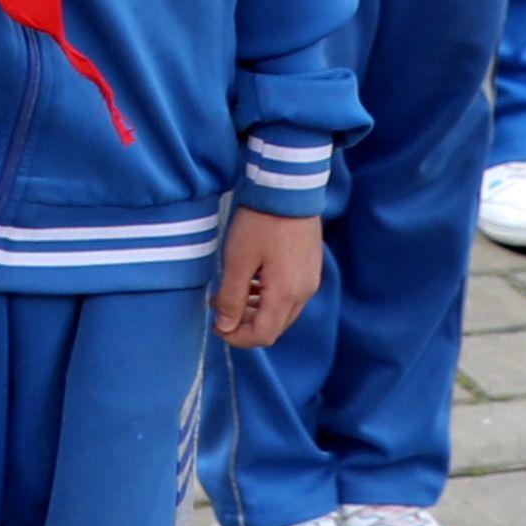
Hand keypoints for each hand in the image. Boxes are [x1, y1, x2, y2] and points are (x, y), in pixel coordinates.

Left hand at [211, 209, 324, 348]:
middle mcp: (304, 292)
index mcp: (286, 294)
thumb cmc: (261, 221)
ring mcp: (310, 280)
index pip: (262, 336)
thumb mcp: (237, 260)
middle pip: (274, 327)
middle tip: (220, 310)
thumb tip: (225, 327)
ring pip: (282, 312)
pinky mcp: (309, 267)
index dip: (237, 338)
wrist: (289, 188)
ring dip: (255, 311)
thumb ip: (231, 298)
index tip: (216, 326)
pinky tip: (251, 282)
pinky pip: (289, 295)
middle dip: (245, 326)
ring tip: (230, 294)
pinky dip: (268, 298)